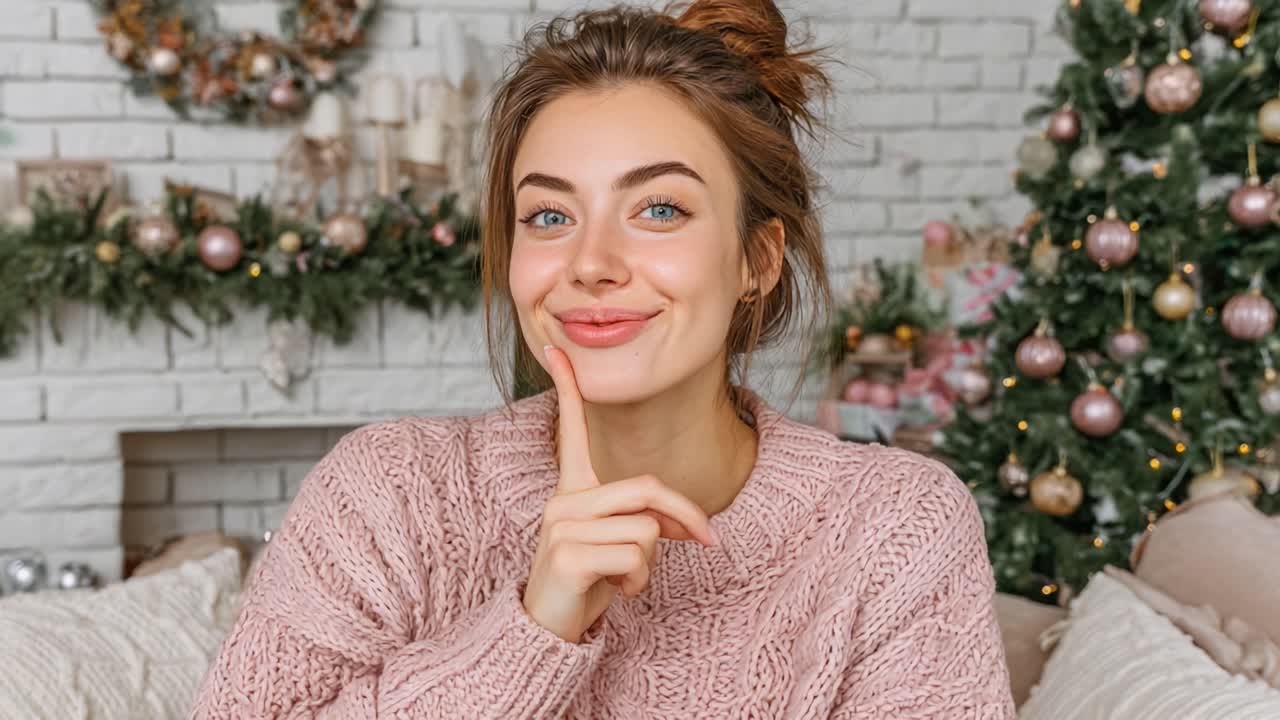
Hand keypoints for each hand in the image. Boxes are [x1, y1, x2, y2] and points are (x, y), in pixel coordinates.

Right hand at [521, 345, 717, 643]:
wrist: (545, 629)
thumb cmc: (588, 583)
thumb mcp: (620, 545)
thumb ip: (646, 521)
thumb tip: (695, 525)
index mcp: (572, 490)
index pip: (571, 432)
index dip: (567, 390)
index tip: (557, 350)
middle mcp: (563, 500)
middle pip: (648, 488)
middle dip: (688, 516)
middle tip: (707, 542)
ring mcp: (562, 526)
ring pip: (647, 528)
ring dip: (652, 562)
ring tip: (625, 578)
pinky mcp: (568, 556)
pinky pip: (635, 556)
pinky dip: (638, 581)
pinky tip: (614, 592)